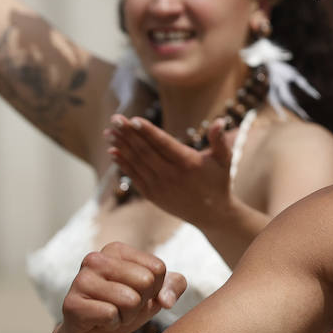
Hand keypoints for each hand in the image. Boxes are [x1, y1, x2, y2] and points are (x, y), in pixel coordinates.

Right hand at [56, 242, 185, 332]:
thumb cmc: (127, 308)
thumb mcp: (157, 294)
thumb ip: (175, 285)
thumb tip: (166, 300)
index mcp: (115, 250)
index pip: (158, 268)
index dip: (154, 289)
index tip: (136, 294)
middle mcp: (95, 259)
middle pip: (146, 281)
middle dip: (141, 302)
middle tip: (123, 307)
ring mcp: (80, 281)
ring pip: (130, 300)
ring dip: (127, 315)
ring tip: (112, 314)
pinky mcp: (71, 304)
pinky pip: (111, 314)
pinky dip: (112, 324)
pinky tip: (100, 323)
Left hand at [107, 115, 236, 227]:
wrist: (211, 213)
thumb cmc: (217, 181)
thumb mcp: (224, 159)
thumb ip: (220, 139)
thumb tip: (220, 120)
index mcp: (187, 163)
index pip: (163, 144)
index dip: (148, 131)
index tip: (133, 119)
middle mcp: (171, 175)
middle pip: (145, 151)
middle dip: (128, 133)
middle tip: (115, 118)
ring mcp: (159, 186)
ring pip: (136, 162)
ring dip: (121, 146)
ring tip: (108, 132)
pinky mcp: (152, 194)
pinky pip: (134, 176)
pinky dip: (123, 163)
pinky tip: (112, 151)